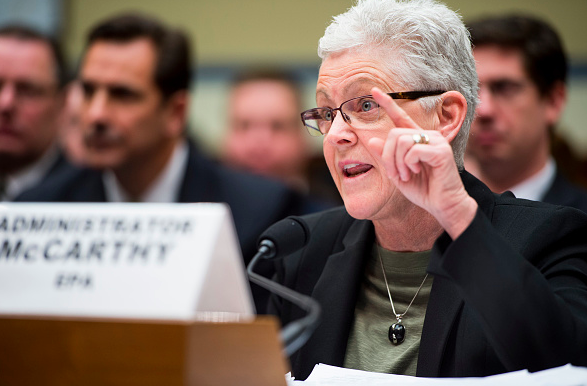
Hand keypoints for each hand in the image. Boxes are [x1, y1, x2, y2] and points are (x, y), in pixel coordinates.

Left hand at [367, 87, 476, 238]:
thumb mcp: (397, 174)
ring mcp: (436, 141)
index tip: (373, 90)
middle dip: (388, 157)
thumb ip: (385, 157)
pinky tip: (417, 172)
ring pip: (401, 141)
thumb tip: (371, 139)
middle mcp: (427, 136)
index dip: (387, 103)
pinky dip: (408, 164)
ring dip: (397, 163)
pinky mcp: (441, 151)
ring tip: (407, 175)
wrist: (443, 206)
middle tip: (396, 175)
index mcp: (417, 140)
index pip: (400, 117)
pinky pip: (413, 150)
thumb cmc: (424, 190)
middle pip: (394, 134)